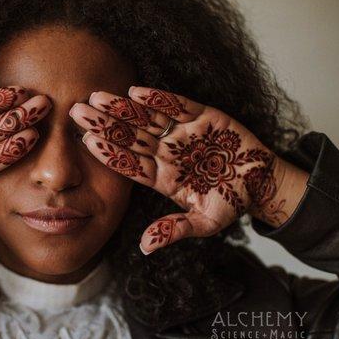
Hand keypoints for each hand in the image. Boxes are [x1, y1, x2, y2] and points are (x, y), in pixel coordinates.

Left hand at [70, 86, 307, 254]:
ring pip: (146, 118)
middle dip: (104, 125)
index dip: (109, 153)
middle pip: (129, 137)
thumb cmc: (231, 201)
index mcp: (162, 177)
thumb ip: (176, 230)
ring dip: (122, 107)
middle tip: (77, 112)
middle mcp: (166, 152)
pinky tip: (136, 91)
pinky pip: (177, 105)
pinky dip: (159, 98)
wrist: (261, 182)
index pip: (129, 163)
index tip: (87, 142)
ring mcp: (182, 133)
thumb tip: (145, 247)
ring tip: (98, 97)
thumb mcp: (206, 222)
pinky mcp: (203, 116)